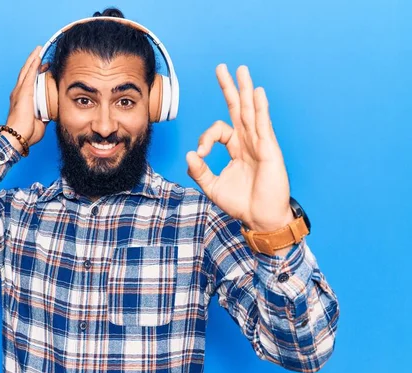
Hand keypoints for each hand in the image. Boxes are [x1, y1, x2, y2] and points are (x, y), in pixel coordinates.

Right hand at [5, 46, 48, 146]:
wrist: (18, 136)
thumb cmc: (27, 132)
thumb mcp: (40, 121)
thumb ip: (45, 115)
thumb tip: (51, 113)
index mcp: (23, 100)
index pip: (30, 83)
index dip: (36, 74)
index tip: (44, 68)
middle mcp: (19, 93)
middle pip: (26, 73)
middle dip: (33, 63)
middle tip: (40, 54)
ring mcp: (20, 91)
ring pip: (27, 70)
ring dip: (33, 60)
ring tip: (38, 50)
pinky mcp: (23, 91)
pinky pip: (29, 74)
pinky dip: (33, 64)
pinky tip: (38, 56)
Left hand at [186, 64, 292, 231]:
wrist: (260, 218)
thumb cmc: (241, 203)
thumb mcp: (212, 187)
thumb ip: (200, 171)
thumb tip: (189, 154)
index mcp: (236, 148)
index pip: (218, 131)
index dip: (205, 138)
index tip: (200, 154)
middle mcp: (248, 142)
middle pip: (237, 109)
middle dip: (229, 88)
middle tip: (222, 68)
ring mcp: (260, 144)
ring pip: (251, 111)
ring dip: (245, 90)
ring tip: (241, 70)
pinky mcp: (269, 150)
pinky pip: (263, 125)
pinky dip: (260, 108)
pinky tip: (257, 92)